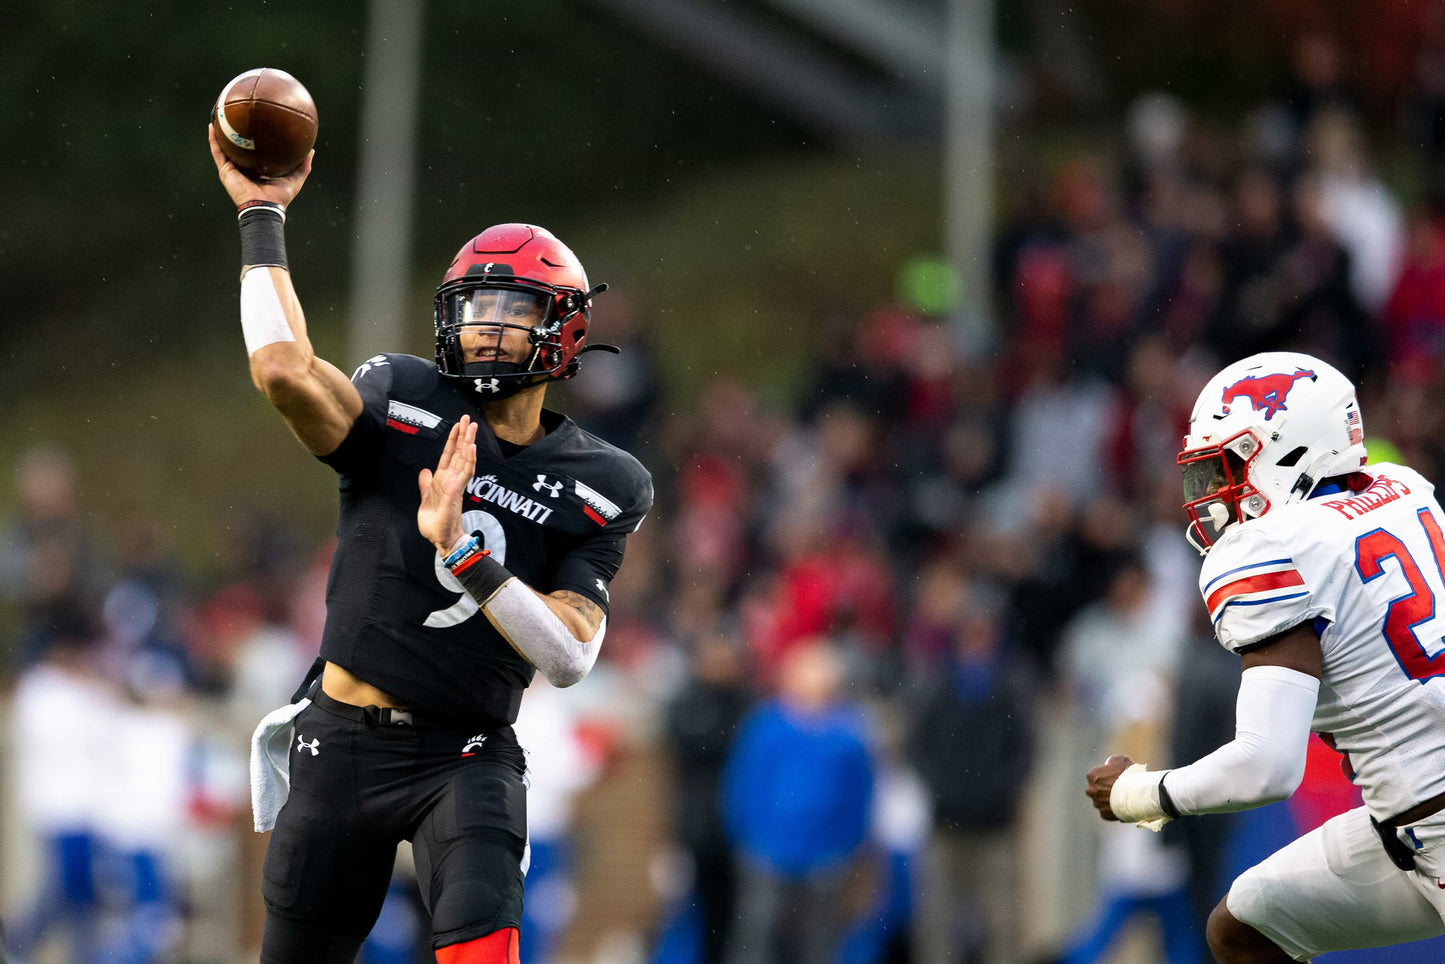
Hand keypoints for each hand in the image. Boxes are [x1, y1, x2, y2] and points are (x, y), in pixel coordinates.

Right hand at [208, 123, 313, 209]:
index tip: (256, 126)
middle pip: (238, 149)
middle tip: (236, 117)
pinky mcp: (225, 171)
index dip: (255, 141)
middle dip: (236, 134)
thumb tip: (311, 150)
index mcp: (257, 171)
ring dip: (220, 133)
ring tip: (219, 116)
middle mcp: (243, 169)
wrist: (264, 207)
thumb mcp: (295, 179)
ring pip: (224, 148)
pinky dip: (213, 140)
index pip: (255, 153)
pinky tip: (212, 126)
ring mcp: (232, 170)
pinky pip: (217, 152)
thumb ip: (303, 166)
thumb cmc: (279, 197)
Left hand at [418, 416, 478, 552]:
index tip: (457, 426)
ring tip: (472, 427)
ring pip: (464, 458)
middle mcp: (451, 479)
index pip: (449, 455)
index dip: (452, 440)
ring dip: (468, 442)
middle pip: (459, 452)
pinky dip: (469, 459)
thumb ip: (425, 485)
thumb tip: (424, 471)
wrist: (440, 539)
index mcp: (443, 480)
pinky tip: (471, 447)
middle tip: (468, 418)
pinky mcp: (457, 491)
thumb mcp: (425, 499)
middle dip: (463, 435)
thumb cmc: (435, 523)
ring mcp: (456, 484)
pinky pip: (465, 473)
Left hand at [1085, 754, 1133, 820]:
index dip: (1104, 777)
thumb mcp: (1121, 760)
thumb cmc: (1129, 775)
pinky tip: (1121, 806)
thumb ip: (1112, 762)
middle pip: (1095, 789)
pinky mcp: (1103, 814)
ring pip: (1100, 801)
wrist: (1136, 793)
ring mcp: (1097, 803)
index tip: (1113, 778)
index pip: (1094, 776)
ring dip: (1107, 800)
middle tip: (1115, 789)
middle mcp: (1091, 790)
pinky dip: (1112, 810)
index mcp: (1092, 776)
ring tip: (1120, 798)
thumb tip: (1110, 764)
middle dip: (1102, 789)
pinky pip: (1106, 812)